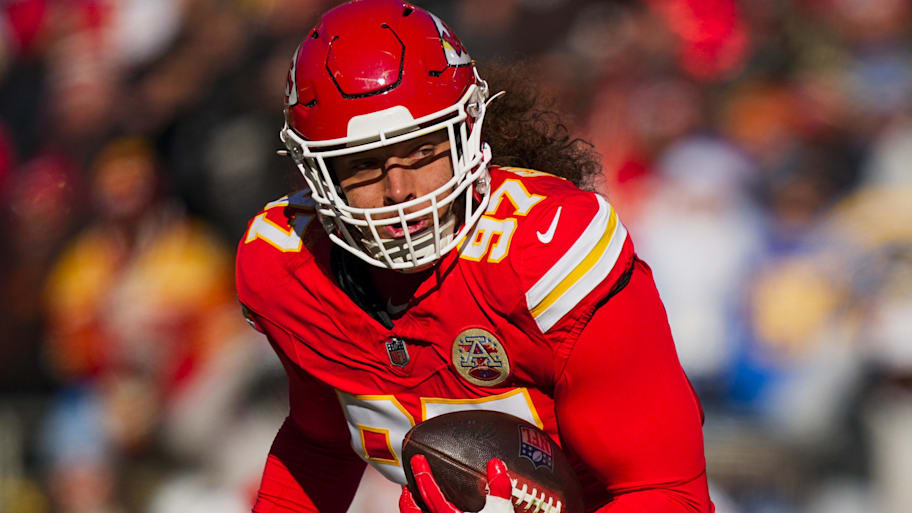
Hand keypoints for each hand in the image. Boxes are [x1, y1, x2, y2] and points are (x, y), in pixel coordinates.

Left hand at [399, 455, 513, 512]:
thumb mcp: (500, 512)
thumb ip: (499, 488)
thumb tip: (496, 465)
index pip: (430, 493)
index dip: (423, 474)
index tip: (418, 461)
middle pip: (413, 512)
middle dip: (408, 496)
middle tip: (407, 484)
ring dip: (411, 511)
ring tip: (410, 501)